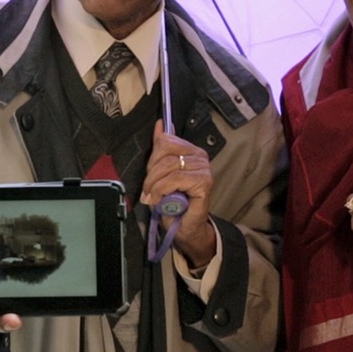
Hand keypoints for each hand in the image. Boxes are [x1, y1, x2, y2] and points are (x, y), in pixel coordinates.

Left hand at [140, 120, 215, 266]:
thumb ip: (161, 149)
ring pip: (168, 166)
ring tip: (151, 196)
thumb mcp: (161, 172)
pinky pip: (174, 179)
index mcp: (190, 150)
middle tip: (148, 189)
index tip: (149, 174)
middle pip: (165, 152)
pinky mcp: (204, 182)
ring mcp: (204, 168)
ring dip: (154, 184)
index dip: (152, 159)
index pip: (165, 141)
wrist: (184, 227)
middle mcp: (200, 156)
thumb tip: (160, 124)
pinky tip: (158, 200)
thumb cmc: (173, 202)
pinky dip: (161, 190)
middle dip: (151, 173)